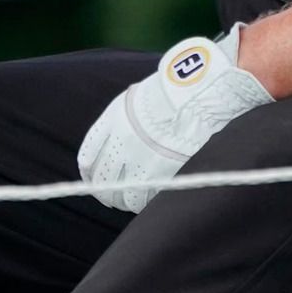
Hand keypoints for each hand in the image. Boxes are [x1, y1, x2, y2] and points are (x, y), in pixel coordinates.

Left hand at [76, 24, 273, 212]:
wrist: (203, 93)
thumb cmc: (178, 90)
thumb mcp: (141, 97)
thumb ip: (125, 120)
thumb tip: (119, 139)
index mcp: (114, 120)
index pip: (88, 156)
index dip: (90, 172)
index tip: (94, 178)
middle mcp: (122, 142)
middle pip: (102, 179)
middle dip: (105, 191)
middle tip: (111, 197)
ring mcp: (142, 160)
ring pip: (121, 193)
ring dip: (124, 200)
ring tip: (130, 201)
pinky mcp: (162, 173)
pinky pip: (144, 198)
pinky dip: (143, 202)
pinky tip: (146, 200)